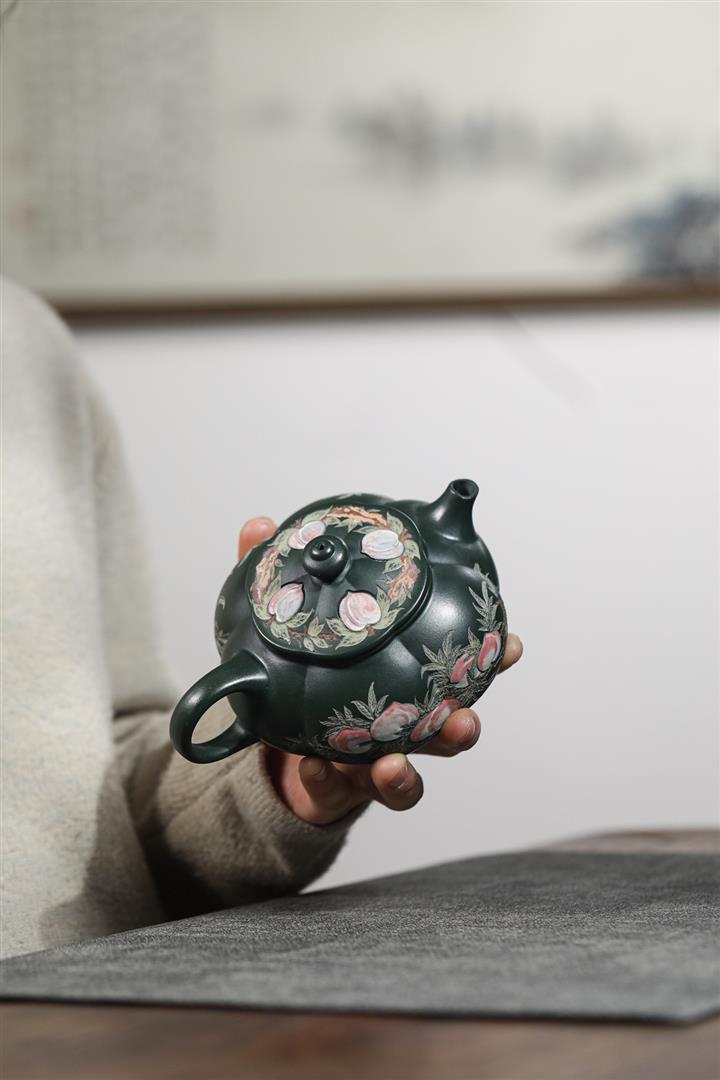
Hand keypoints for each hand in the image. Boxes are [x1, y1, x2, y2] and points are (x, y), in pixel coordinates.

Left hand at [238, 517, 522, 825]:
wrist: (264, 745)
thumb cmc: (294, 673)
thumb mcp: (283, 620)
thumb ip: (277, 576)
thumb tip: (260, 523)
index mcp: (402, 680)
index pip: (455, 669)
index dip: (490, 659)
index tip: (512, 645)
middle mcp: (397, 725)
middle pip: (447, 732)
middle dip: (463, 727)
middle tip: (465, 719)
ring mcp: (369, 762)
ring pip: (407, 779)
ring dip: (407, 774)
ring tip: (395, 764)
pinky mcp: (333, 790)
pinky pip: (338, 791)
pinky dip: (331, 779)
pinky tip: (322, 765)